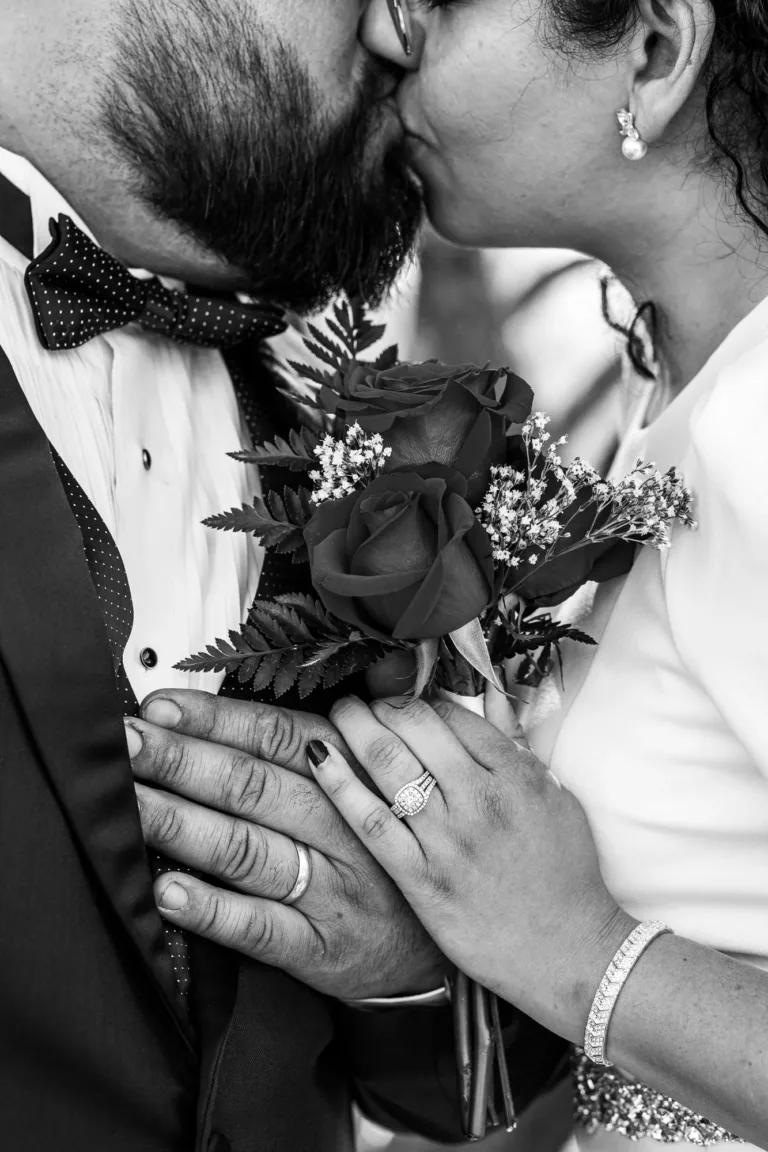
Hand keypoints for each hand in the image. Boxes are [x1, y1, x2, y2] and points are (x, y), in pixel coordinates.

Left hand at [126, 689, 444, 999]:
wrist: (446, 945)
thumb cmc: (396, 851)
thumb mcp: (382, 785)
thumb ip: (323, 749)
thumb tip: (236, 715)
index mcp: (356, 776)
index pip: (277, 737)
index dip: (215, 719)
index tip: (161, 707)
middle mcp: (345, 826)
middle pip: (253, 785)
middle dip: (182, 760)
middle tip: (126, 743)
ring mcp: (333, 888)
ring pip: (248, 848)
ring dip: (181, 824)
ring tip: (130, 804)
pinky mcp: (322, 947)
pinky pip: (262, 927)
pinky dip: (213, 909)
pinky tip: (169, 893)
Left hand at [308, 689, 635, 1041]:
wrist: (567, 951)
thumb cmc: (566, 875)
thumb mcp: (556, 798)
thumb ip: (518, 748)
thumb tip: (493, 698)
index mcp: (515, 775)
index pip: (455, 715)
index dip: (421, 699)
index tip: (404, 699)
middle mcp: (479, 799)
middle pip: (415, 729)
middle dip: (381, 704)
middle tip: (363, 700)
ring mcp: (447, 839)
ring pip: (388, 764)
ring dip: (355, 728)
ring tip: (340, 712)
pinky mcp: (421, 878)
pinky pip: (371, 821)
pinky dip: (341, 784)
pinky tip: (320, 758)